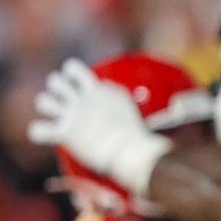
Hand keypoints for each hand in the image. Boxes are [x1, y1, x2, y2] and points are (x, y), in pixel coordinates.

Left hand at [29, 58, 170, 193]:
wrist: (133, 151)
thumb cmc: (145, 137)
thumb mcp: (144, 114)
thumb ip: (142, 108)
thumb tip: (181, 105)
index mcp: (100, 90)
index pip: (75, 70)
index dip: (70, 73)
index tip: (72, 80)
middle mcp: (83, 99)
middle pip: (56, 82)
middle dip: (56, 89)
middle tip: (63, 100)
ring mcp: (72, 115)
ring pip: (44, 101)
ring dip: (47, 107)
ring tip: (52, 114)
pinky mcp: (65, 133)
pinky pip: (39, 130)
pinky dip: (39, 132)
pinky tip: (42, 134)